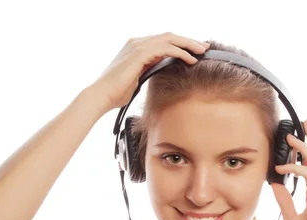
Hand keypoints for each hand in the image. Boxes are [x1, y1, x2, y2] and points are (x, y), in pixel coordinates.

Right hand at [88, 33, 209, 112]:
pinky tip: (190, 60)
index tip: (194, 51)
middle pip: (169, 36)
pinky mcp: (140, 53)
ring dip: (188, 44)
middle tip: (204, 47)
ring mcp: (138, 46)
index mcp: (136, 47)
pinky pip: (166, 49)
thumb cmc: (116, 93)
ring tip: (201, 51)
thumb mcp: (136, 80)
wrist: (101, 95)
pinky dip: (180, 52)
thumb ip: (147, 72)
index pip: (163, 41)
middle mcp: (137, 42)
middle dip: (188, 41)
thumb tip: (159, 75)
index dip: (180, 44)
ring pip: (170, 39)